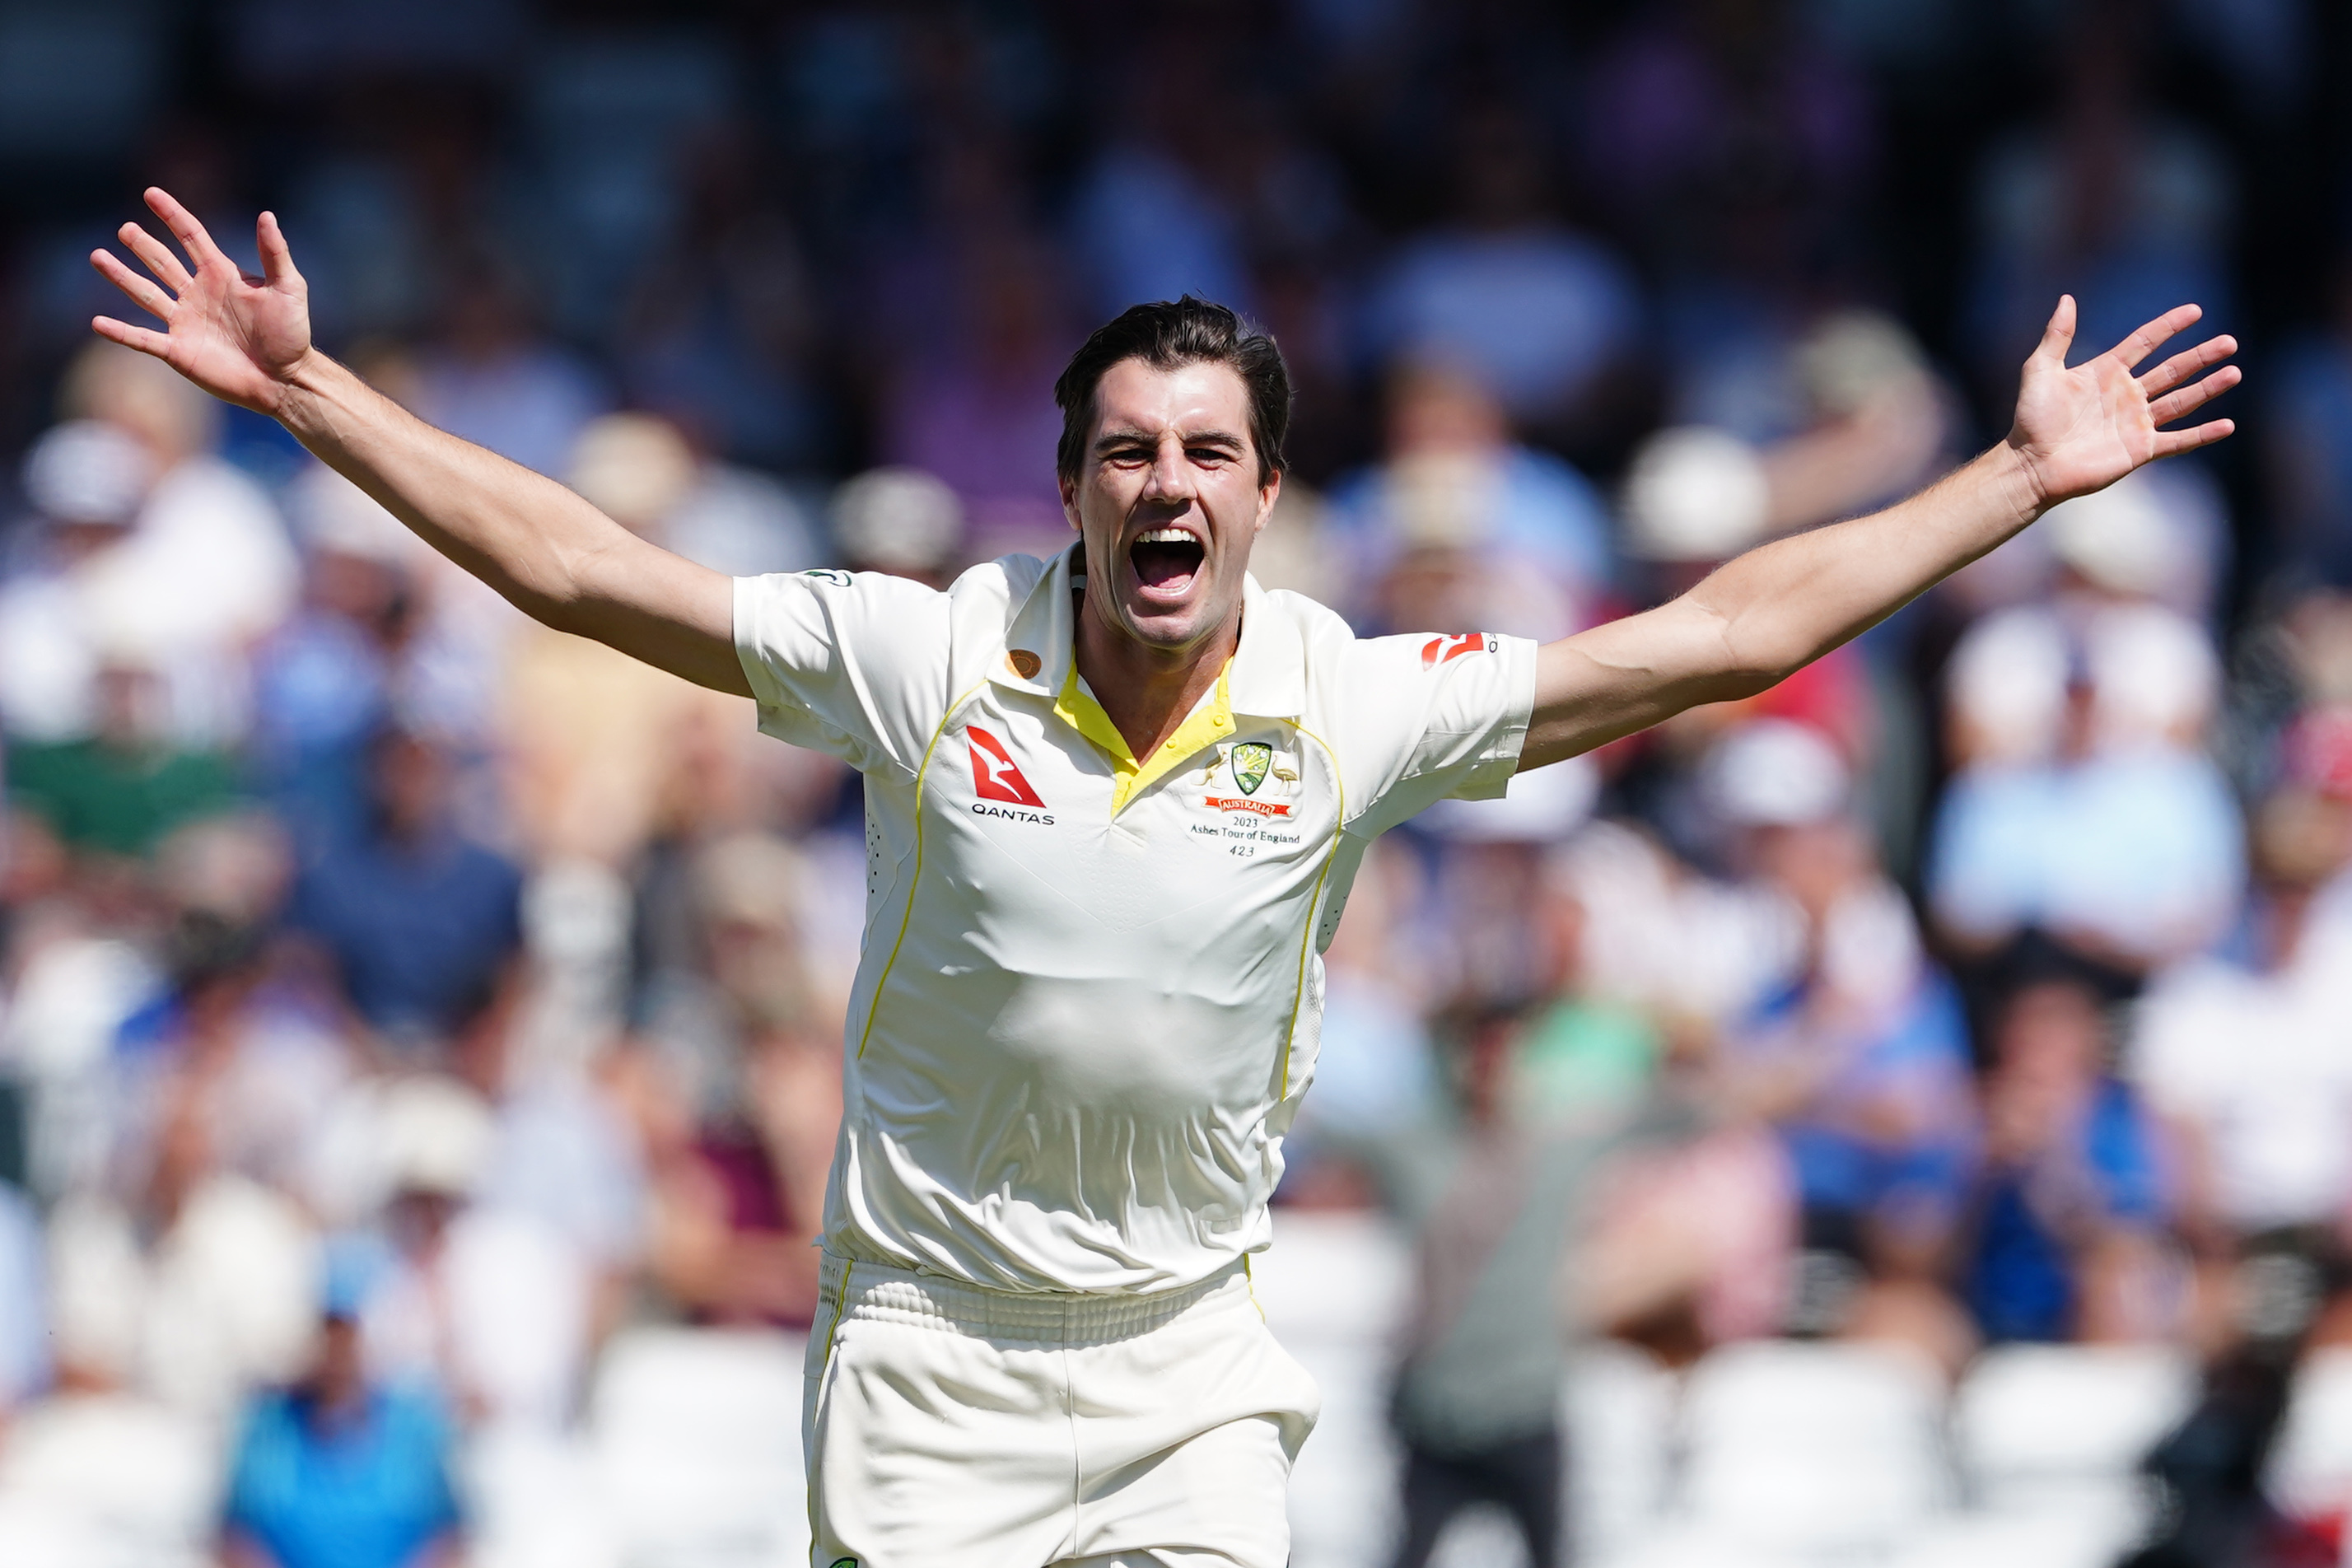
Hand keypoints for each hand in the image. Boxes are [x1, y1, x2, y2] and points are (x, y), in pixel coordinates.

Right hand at [88, 187, 313, 416]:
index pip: (190, 236)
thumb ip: (274, 253)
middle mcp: (198, 294)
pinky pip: (143, 339)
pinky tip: (97, 322)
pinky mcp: (179, 351)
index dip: (171, 214)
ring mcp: (185, 322)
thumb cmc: (292, 334)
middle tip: (126, 229)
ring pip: (145, 293)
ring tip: (98, 257)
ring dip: (122, 276)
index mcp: (220, 275)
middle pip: (162, 262)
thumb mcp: (289, 288)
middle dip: (143, 245)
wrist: (286, 379)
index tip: (151, 193)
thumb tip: (266, 214)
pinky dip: (121, 332)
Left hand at [2007, 295, 2239, 508]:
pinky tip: (2227, 425)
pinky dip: (2203, 434)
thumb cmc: (2032, 418)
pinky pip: (2178, 441)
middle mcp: (2126, 395)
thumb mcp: (2041, 370)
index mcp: (2107, 372)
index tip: (2196, 310)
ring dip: (2209, 388)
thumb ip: (2057, 336)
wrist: (2031, 464)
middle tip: (2230, 342)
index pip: (2145, 342)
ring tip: (2234, 372)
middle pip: (2173, 370)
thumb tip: (2066, 298)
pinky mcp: (2140, 450)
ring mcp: (2136, 423)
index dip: (2169, 326)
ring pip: (2181, 401)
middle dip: (2202, 356)